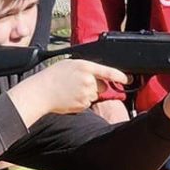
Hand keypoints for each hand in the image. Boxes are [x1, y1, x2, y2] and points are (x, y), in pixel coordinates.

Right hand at [7, 57, 128, 124]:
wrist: (41, 92)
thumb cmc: (52, 76)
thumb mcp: (69, 64)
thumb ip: (85, 67)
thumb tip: (97, 73)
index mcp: (85, 67)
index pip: (108, 72)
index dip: (120, 76)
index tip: (128, 79)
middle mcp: (88, 81)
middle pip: (103, 86)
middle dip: (96, 86)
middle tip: (80, 84)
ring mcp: (86, 94)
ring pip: (95, 95)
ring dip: (88, 94)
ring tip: (71, 90)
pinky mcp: (82, 105)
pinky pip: (88, 103)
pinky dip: (81, 101)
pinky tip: (70, 97)